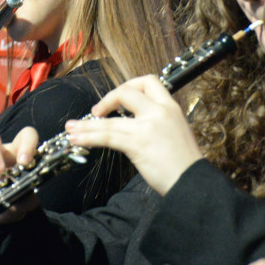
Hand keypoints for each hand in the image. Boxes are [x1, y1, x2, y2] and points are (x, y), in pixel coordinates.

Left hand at [64, 75, 202, 194]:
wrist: (194, 183)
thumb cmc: (185, 164)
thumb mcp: (176, 132)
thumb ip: (157, 122)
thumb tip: (134, 123)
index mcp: (171, 107)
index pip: (148, 81)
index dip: (130, 85)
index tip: (119, 99)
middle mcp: (159, 112)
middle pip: (126, 92)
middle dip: (107, 100)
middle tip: (97, 112)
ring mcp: (147, 126)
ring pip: (109, 120)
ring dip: (86, 124)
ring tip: (71, 128)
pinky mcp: (137, 143)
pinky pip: (107, 137)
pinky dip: (89, 137)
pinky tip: (78, 140)